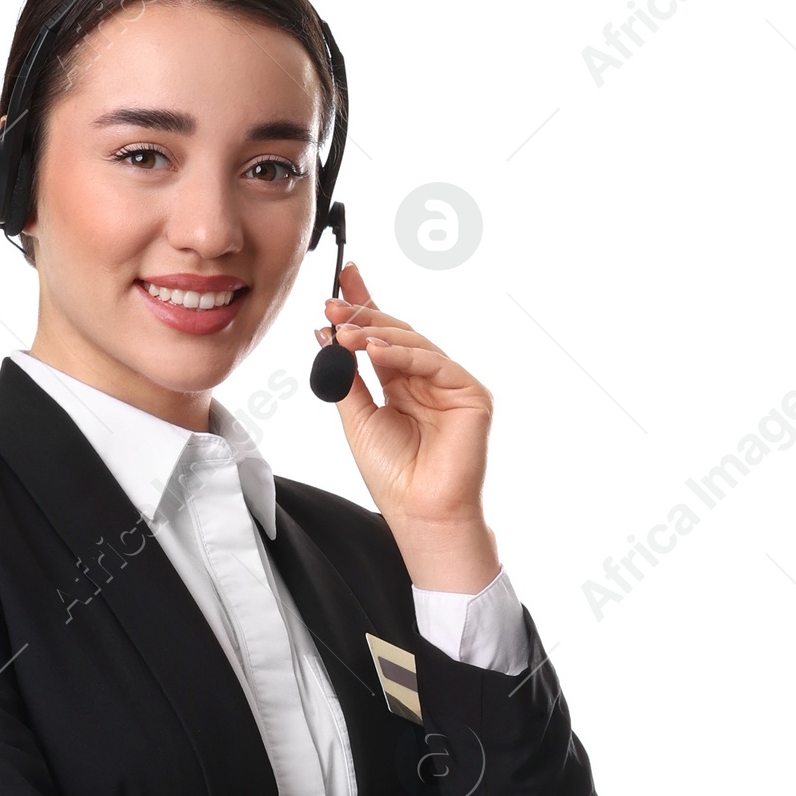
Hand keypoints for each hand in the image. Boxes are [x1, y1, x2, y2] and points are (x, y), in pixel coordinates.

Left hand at [315, 260, 498, 592]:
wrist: (420, 514)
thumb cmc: (393, 476)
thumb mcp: (357, 419)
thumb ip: (345, 378)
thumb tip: (325, 337)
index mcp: (401, 384)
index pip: (381, 337)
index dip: (363, 306)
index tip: (339, 281)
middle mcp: (427, 379)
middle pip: (396, 333)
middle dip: (362, 316)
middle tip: (331, 307)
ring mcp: (450, 384)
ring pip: (413, 343)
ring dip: (376, 333)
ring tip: (343, 332)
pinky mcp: (470, 392)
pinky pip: (434, 361)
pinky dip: (404, 353)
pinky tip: (374, 351)